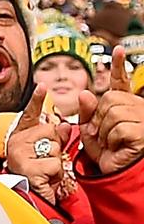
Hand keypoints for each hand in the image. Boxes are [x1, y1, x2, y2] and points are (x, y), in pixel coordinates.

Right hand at [5, 84, 70, 203]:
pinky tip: (44, 179)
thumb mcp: (45, 153)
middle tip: (44, 162)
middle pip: (50, 131)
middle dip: (55, 147)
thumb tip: (61, 124)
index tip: (42, 86)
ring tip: (44, 173)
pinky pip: (54, 164)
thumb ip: (54, 137)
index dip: (37, 100)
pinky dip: (54, 175)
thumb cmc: (34, 178)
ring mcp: (20, 155)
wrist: (24, 201)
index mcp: (20, 136)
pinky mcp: (27, 168)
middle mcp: (17, 143)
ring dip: (56, 163)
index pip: (29, 114)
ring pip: (55, 148)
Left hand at [79, 46, 143, 173]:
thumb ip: (86, 113)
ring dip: (104, 131)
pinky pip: (118, 127)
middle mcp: (137, 108)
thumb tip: (84, 93)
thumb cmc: (107, 154)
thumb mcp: (90, 132)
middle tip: (102, 135)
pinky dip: (111, 139)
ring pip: (112, 112)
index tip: (117, 49)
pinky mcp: (143, 130)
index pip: (120, 83)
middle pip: (108, 99)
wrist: (116, 174)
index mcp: (124, 106)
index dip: (118, 66)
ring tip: (111, 142)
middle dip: (98, 118)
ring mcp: (143, 118)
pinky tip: (119, 146)